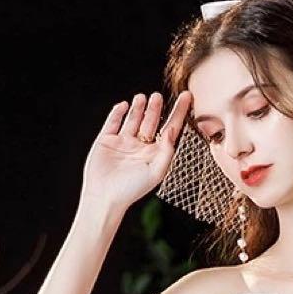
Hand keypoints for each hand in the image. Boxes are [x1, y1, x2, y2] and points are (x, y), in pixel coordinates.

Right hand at [79, 91, 192, 214]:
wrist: (105, 198)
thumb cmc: (132, 190)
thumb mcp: (156, 172)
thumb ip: (167, 151)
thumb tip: (172, 130)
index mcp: (154, 154)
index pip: (170, 129)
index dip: (178, 113)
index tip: (187, 96)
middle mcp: (140, 146)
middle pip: (151, 122)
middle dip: (155, 109)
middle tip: (158, 96)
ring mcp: (123, 142)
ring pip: (133, 119)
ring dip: (138, 108)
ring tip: (143, 97)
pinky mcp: (106, 140)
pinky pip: (113, 122)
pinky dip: (118, 113)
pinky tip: (123, 106)